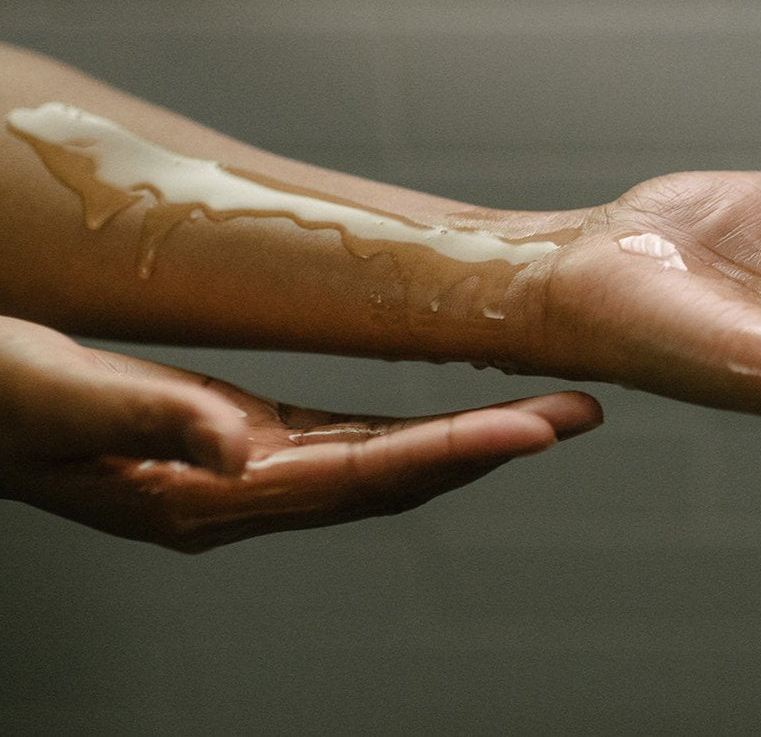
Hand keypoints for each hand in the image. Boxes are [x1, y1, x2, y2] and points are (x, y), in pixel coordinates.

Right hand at [0, 316, 601, 550]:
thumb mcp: (55, 394)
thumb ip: (146, 420)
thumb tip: (236, 447)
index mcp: (205, 496)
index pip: (366, 474)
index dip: (458, 449)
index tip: (539, 427)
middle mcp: (239, 493)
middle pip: (395, 476)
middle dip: (490, 444)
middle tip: (576, 411)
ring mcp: (240, 474)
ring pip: (381, 464)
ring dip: (463, 437)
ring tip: (537, 411)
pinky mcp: (233, 443)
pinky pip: (345, 444)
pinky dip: (408, 431)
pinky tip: (442, 416)